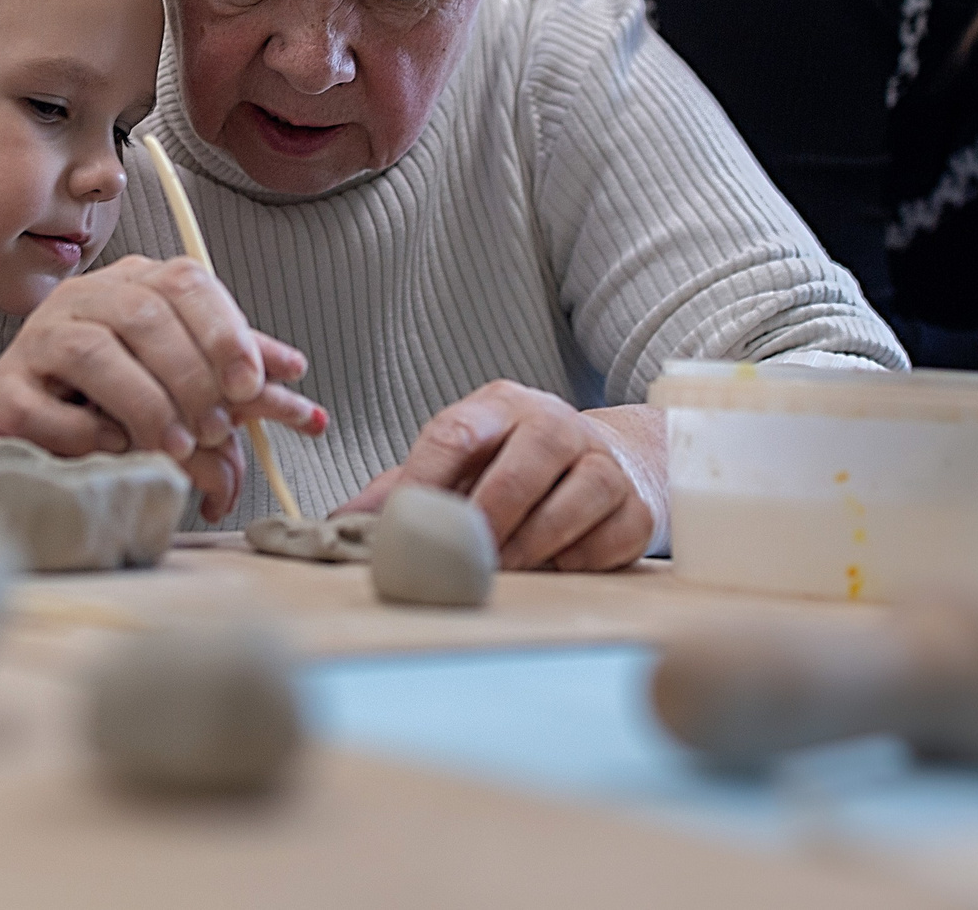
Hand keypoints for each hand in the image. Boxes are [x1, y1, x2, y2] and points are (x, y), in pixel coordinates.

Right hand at [0, 254, 325, 520]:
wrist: (42, 407)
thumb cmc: (128, 388)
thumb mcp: (193, 375)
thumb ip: (241, 376)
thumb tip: (299, 382)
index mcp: (137, 281)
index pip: (186, 283)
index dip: (223, 332)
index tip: (250, 385)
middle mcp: (86, 298)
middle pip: (142, 315)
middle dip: (188, 377)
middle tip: (214, 430)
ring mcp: (39, 338)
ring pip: (91, 351)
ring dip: (143, 403)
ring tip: (175, 446)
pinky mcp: (5, 387)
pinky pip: (36, 403)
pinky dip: (79, 430)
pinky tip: (111, 446)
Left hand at [338, 381, 661, 570]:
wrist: (614, 460)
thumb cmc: (515, 466)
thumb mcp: (460, 463)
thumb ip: (405, 488)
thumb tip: (341, 522)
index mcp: (500, 407)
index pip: (455, 433)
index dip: (425, 481)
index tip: (402, 523)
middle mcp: (555, 423)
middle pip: (520, 468)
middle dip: (486, 520)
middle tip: (461, 560)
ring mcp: (603, 462)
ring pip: (570, 502)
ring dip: (530, 546)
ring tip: (502, 571)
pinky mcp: (636, 505)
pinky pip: (607, 540)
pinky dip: (576, 560)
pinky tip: (555, 565)